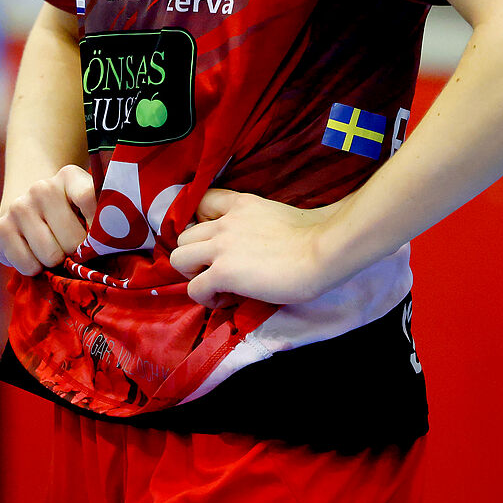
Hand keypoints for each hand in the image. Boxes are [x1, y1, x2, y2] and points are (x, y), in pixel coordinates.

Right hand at [0, 164, 96, 274]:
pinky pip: (28, 266)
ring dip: (55, 263)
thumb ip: (103, 218)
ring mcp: (18, 207)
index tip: (103, 240)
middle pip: (72, 240)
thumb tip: (113, 242)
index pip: (90, 200)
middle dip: (76, 253)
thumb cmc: (65, 213)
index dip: (101, 229)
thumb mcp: (86, 206)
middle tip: (72, 249)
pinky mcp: (0, 229)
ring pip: (50, 256)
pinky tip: (34, 255)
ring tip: (53, 251)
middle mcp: (41, 188)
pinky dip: (34, 269)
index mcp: (69, 176)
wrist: (26, 206)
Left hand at [169, 188, 343, 306]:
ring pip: (179, 259)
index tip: (214, 241)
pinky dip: (207, 298)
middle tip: (216, 270)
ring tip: (217, 286)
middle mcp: (225, 222)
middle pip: (183, 237)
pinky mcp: (223, 272)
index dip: (201, 224)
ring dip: (194, 276)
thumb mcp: (278, 215)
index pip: (201, 202)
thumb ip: (257, 223)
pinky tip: (227, 300)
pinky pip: (195, 288)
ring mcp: (221, 247)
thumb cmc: (315, 236)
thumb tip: (259, 243)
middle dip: (195, 257)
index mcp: (240, 203)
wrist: (323, 251)